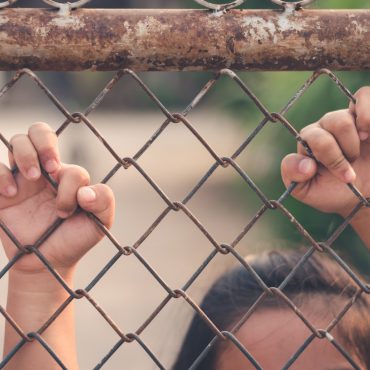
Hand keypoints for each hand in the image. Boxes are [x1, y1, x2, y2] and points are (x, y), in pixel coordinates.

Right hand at [0, 122, 114, 274]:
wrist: (48, 262)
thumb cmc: (75, 239)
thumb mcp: (100, 223)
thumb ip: (104, 202)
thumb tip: (87, 193)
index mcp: (68, 177)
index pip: (70, 166)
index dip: (70, 184)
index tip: (66, 210)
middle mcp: (45, 172)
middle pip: (39, 132)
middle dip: (44, 143)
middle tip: (49, 169)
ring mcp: (22, 178)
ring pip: (17, 142)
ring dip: (25, 154)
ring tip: (31, 178)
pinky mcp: (1, 191)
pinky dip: (1, 175)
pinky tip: (11, 194)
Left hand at [281, 87, 369, 216]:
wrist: (364, 197)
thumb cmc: (334, 192)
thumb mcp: (306, 190)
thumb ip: (293, 175)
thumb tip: (305, 163)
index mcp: (309, 141)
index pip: (316, 138)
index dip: (333, 157)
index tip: (346, 177)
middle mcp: (325, 126)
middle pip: (334, 122)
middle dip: (347, 151)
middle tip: (352, 167)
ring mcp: (348, 118)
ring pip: (347, 115)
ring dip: (356, 140)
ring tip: (361, 153)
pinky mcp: (367, 117)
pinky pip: (365, 95)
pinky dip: (368, 113)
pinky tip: (369, 133)